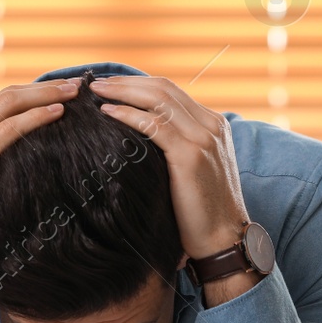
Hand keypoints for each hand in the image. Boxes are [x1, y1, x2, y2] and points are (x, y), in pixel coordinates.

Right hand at [0, 79, 80, 288]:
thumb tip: (37, 142)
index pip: (3, 99)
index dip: (36, 91)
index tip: (66, 89)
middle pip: (8, 95)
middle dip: (45, 87)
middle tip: (77, 84)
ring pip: (9, 104)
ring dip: (45, 95)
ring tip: (74, 94)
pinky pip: (8, 129)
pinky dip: (35, 117)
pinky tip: (57, 114)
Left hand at [89, 76, 254, 304]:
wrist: (224, 239)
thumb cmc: (201, 212)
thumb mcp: (193, 170)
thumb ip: (176, 147)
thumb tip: (139, 136)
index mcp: (214, 124)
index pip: (171, 92)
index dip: (138, 84)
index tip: (111, 86)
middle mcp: (212, 125)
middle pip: (163, 88)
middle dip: (127, 83)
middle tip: (97, 84)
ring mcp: (203, 137)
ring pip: (158, 99)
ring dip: (123, 92)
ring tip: (97, 93)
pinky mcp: (191, 155)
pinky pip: (154, 124)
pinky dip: (128, 114)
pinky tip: (108, 114)